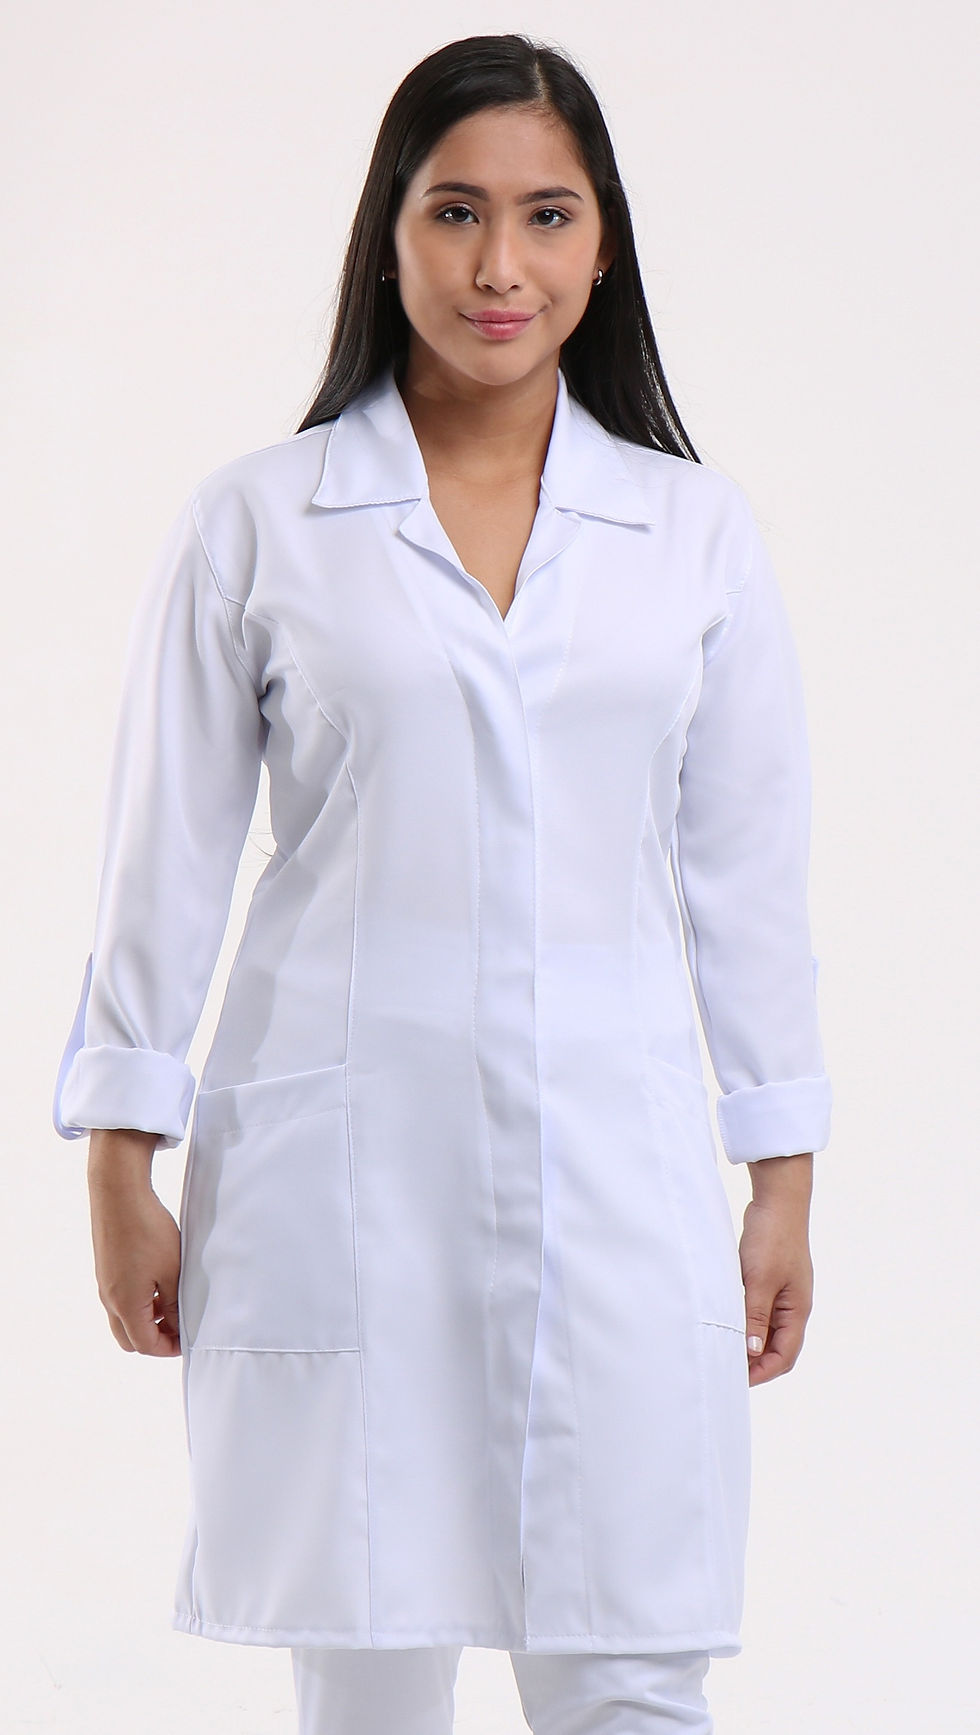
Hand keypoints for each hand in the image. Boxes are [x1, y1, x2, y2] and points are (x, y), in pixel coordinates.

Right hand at [88, 1131, 181, 1355]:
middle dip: (155, 1339)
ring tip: (172, 1304)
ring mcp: (104, 1284)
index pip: (145, 1345)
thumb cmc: (147, 1230)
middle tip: (179, 1328)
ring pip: (123, 1319)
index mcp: (125, 1305)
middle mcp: (109, 1299)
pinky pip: (119, 1300)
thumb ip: (175, 1305)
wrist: (119, 1193)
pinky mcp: (105, 1270)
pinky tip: (158, 1285)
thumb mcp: (172, 1271)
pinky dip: (138, 1303)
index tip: (187, 1341)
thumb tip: (178, 1327)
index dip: (168, 1348)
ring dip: (147, 1320)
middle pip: (129, 1338)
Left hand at [740, 1155, 813, 1386]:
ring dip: (749, 1343)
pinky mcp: (770, 1280)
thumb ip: (755, 1318)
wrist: (777, 1200)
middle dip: (756, 1363)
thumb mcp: (760, 1281)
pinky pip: (759, 1311)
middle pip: (778, 1347)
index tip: (736, 1380)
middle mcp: (793, 1305)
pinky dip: (746, 1322)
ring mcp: (783, 1292)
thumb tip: (751, 1353)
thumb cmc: (772, 1238)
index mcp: (797, 1310)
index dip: (762, 1372)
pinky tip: (727, 1323)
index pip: (784, 1356)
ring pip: (767, 1330)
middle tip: (727, 1369)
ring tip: (724, 1350)